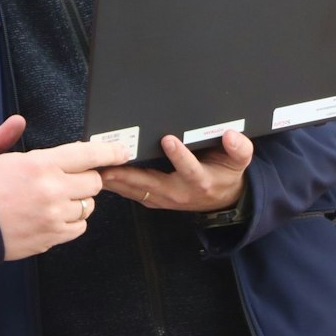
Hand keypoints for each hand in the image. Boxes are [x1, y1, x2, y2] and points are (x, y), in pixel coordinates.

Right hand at [0, 140, 130, 260]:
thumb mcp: (15, 161)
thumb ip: (49, 160)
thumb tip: (77, 160)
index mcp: (42, 164)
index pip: (88, 155)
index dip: (110, 153)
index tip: (122, 152)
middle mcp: (52, 189)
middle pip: (94, 183)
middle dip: (87, 181)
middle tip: (71, 182)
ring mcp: (54, 215)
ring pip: (87, 206)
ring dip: (77, 203)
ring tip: (54, 202)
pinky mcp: (52, 236)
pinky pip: (79, 227)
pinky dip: (71, 222)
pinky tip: (53, 217)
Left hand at [101, 130, 253, 211]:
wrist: (223, 200)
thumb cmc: (227, 174)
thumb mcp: (240, 161)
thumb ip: (240, 148)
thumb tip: (232, 135)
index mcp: (200, 181)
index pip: (189, 169)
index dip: (179, 155)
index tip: (168, 139)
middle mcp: (179, 192)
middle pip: (151, 183)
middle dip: (128, 173)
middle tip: (108, 162)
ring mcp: (164, 198)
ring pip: (137, 190)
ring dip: (116, 180)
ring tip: (96, 168)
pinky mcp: (154, 199)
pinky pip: (132, 192)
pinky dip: (117, 184)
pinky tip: (101, 174)